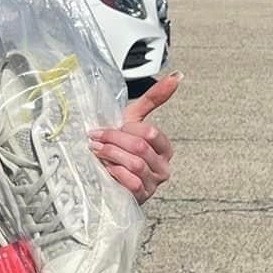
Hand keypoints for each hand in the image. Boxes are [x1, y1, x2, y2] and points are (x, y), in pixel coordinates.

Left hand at [89, 71, 178, 203]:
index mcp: (164, 148)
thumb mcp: (133, 120)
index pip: (150, 133)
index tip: (106, 129)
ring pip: (134, 163)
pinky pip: (131, 182)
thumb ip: (154, 98)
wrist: (106, 177)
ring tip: (98, 152)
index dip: (125, 129)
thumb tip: (177, 75)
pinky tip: (106, 169)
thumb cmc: (119, 147)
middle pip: (140, 147)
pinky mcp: (141, 197)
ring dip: (110, 155)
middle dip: (113, 140)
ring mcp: (153, 184)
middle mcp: (163, 167)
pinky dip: (114, 173)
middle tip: (95, 139)